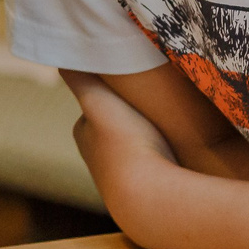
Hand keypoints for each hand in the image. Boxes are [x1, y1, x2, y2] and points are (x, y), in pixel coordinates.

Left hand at [70, 75, 177, 216]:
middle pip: (118, 126)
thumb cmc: (125, 144)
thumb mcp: (98, 101)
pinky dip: (168, 154)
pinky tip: (184, 150)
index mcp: (85, 135)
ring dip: (154, 134)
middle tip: (158, 97)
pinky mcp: (150, 190)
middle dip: (133, 113)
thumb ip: (82, 77)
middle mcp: (99, 158)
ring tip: (176, 122)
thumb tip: (63, 51)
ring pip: (139, 146)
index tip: (132, 77)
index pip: (96, 103)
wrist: (152, 196)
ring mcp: (125, 177)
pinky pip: (159, 164)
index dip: (112, 90)